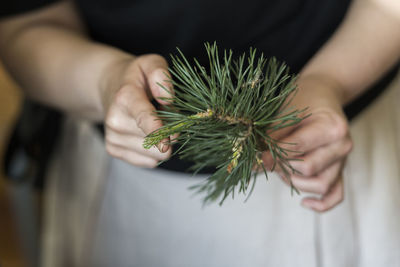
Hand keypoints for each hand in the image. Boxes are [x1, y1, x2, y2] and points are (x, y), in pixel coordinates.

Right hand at [100, 54, 172, 166]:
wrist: (108, 86)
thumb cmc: (136, 77)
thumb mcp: (150, 63)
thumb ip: (161, 74)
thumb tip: (168, 99)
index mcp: (125, 97)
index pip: (143, 118)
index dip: (157, 132)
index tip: (165, 145)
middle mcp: (115, 120)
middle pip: (155, 141)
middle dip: (169, 131)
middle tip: (163, 114)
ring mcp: (112, 137)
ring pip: (154, 155)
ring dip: (162, 141)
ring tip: (153, 122)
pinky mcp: (113, 150)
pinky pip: (148, 162)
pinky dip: (153, 151)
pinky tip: (146, 134)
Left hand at [263, 75, 352, 211]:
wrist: (322, 94)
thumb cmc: (302, 100)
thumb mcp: (286, 112)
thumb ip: (272, 137)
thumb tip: (254, 161)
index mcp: (332, 128)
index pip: (297, 149)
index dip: (272, 155)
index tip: (255, 158)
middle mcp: (343, 146)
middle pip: (308, 169)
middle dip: (282, 166)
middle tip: (269, 158)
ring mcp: (343, 160)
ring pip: (321, 185)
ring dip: (295, 181)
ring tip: (282, 168)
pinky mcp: (339, 170)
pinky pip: (336, 194)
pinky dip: (322, 203)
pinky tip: (304, 203)